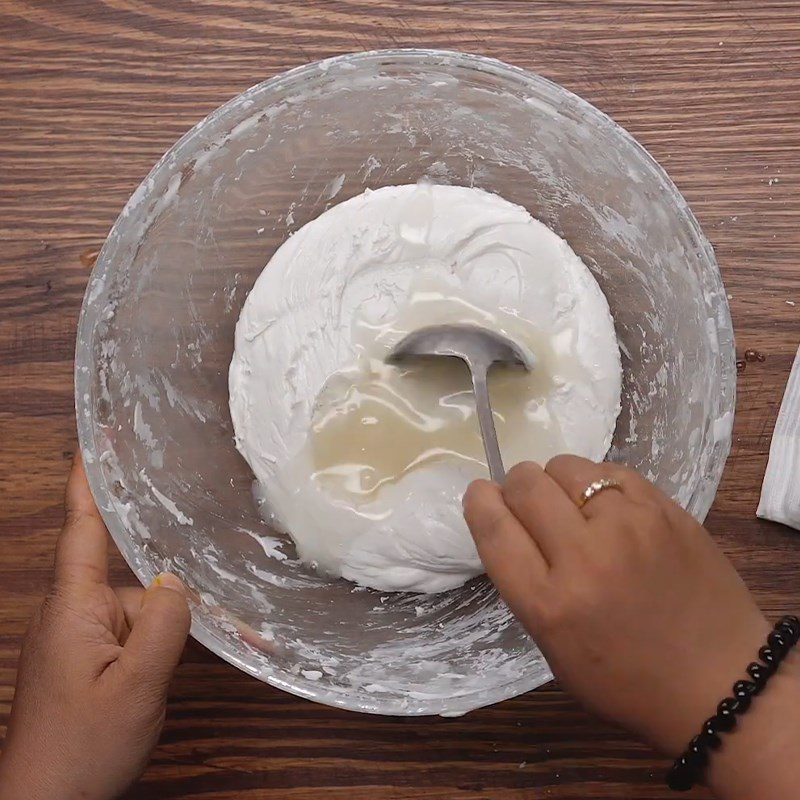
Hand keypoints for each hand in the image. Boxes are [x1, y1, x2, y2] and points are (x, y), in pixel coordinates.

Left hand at [0, 457, 190, 799]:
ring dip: (169, 606)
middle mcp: (74, 610)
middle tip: (191, 505)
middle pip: (122, 562)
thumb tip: (175, 580)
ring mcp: (82, 635)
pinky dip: (163, 629)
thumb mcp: (134, 687)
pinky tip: (193, 638)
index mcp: (74, 606)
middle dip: (157, 547)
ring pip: (137, 599)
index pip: (82, 527)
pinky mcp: (92, 656)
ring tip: (215, 605)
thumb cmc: (79, 750)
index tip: (100, 435)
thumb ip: (161, 626)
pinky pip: (136, 627)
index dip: (89, 477)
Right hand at [463, 456, 799, 797]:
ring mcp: (630, 526)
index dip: (479, 502)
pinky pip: (609, 472)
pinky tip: (607, 508)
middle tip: (531, 507)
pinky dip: (597, 484)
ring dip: (556, 483)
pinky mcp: (665, 509)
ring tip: (573, 508)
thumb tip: (507, 519)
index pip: (494, 527)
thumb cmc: (626, 678)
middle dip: (515, 489)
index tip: (481, 496)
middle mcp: (585, 557)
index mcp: (549, 604)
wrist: (721, 681)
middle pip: (525, 484)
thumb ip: (525, 583)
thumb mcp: (554, 649)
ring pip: (565, 467)